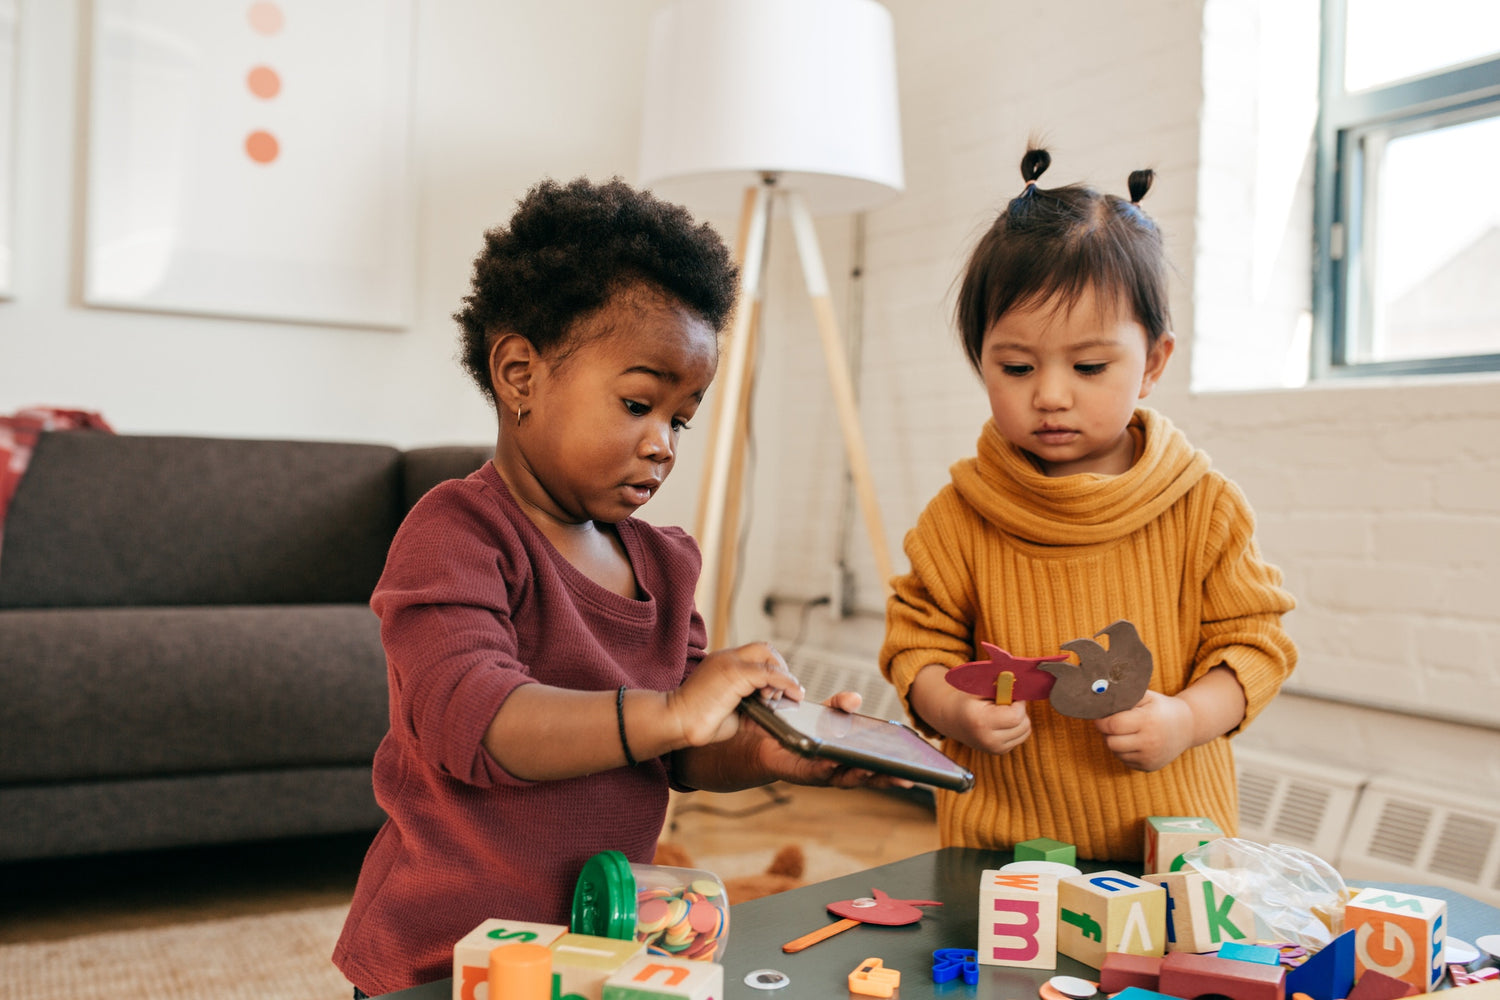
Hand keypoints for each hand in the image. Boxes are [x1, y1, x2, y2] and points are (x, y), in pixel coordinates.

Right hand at [666, 642, 802, 747]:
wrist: (676, 722)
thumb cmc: (699, 722)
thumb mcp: (735, 716)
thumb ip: (753, 713)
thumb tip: (774, 721)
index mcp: (724, 663)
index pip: (756, 655)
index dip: (773, 670)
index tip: (779, 692)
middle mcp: (727, 657)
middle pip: (765, 649)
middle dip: (781, 669)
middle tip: (785, 693)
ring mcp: (730, 662)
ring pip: (769, 656)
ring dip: (784, 678)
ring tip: (778, 700)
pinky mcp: (735, 673)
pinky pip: (770, 672)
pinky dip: (786, 682)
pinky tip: (792, 695)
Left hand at [753, 691, 914, 789]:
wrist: (759, 737)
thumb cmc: (795, 728)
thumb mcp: (823, 713)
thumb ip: (839, 705)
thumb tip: (855, 699)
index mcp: (846, 757)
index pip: (874, 766)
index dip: (893, 770)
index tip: (913, 770)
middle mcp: (836, 769)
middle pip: (866, 776)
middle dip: (884, 778)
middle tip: (903, 777)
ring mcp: (818, 773)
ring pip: (843, 778)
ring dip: (858, 774)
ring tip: (872, 768)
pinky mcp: (799, 772)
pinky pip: (813, 771)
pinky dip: (824, 767)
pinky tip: (832, 760)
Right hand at [909, 665, 1030, 754]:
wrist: (952, 719)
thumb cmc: (967, 700)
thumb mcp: (980, 688)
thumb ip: (1001, 687)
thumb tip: (1024, 686)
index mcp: (981, 722)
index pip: (1016, 716)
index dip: (1018, 703)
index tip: (1009, 695)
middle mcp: (988, 740)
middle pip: (1024, 725)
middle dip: (1019, 711)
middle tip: (1004, 703)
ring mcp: (993, 749)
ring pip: (1025, 732)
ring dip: (1019, 720)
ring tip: (1002, 713)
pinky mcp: (998, 752)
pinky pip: (1021, 737)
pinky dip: (1016, 728)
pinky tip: (1001, 722)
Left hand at [1094, 689, 1194, 771]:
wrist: (1188, 727)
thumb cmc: (1161, 708)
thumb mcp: (1147, 696)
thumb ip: (1124, 696)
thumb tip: (1099, 696)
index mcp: (1147, 721)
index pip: (1113, 725)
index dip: (1101, 720)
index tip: (1100, 716)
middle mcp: (1149, 742)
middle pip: (1111, 742)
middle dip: (1106, 732)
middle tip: (1111, 724)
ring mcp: (1150, 757)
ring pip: (1116, 753)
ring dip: (1115, 742)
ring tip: (1124, 732)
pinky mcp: (1149, 767)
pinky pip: (1125, 760)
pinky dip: (1124, 751)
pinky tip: (1134, 741)